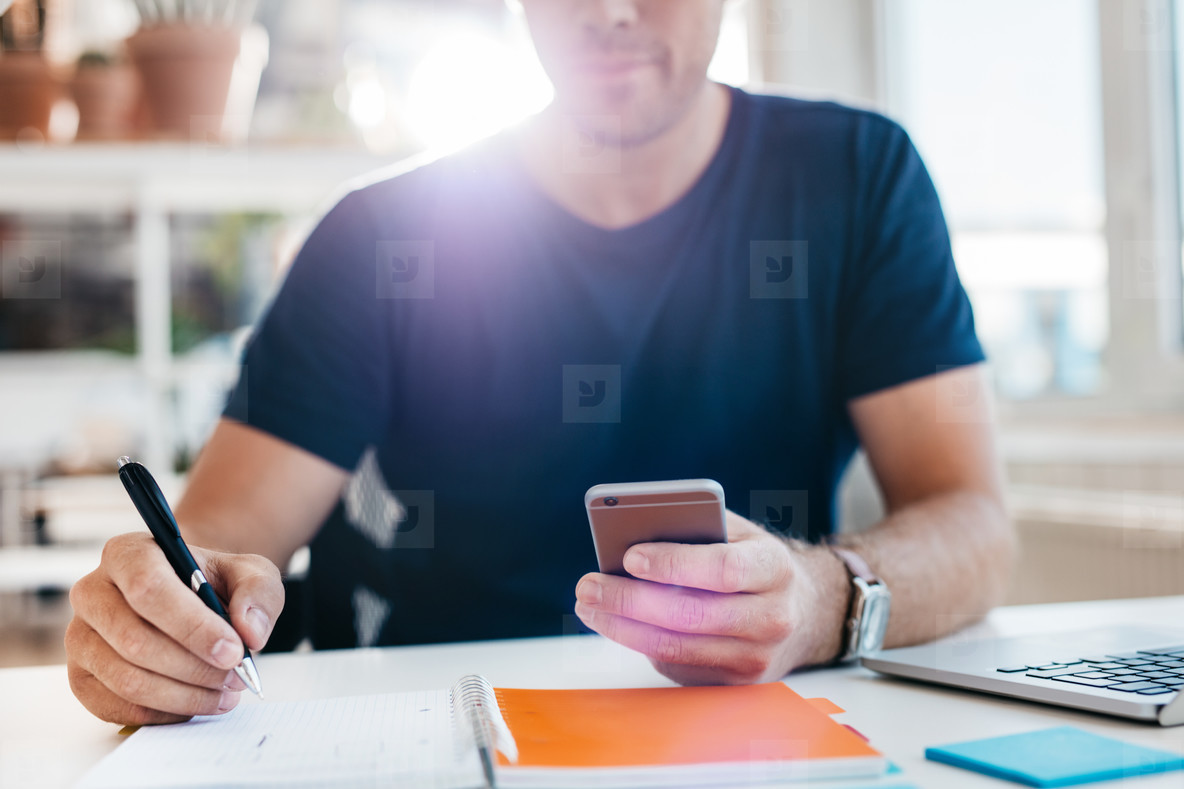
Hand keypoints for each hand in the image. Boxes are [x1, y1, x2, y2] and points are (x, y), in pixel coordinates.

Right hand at [66, 532, 282, 724]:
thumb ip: (258, 593)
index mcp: (127, 553)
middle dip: (195, 667)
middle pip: (135, 641)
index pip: (149, 589)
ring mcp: (80, 638)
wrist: (188, 600)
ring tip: (224, 692)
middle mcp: (92, 592)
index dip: (194, 626)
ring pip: (127, 679)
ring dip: (184, 695)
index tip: (234, 651)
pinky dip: (164, 713)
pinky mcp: (81, 677)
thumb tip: (250, 632)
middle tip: (236, 677)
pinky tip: (196, 701)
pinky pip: (118, 706)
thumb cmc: (212, 583)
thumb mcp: (249, 573)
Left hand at [574, 511, 848, 684]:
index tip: (629, 556)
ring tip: (589, 606)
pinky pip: (677, 666)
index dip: (674, 564)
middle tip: (588, 585)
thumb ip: (696, 529)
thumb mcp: (737, 533)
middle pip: (691, 614)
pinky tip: (617, 625)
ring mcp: (756, 658)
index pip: (722, 569)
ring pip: (677, 647)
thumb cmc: (753, 562)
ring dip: (623, 628)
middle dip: (630, 600)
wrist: (805, 613)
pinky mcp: (736, 685)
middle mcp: (772, 617)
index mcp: (774, 568)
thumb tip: (631, 538)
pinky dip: (641, 644)